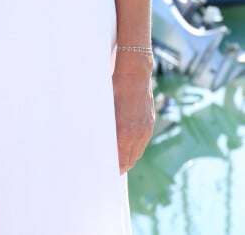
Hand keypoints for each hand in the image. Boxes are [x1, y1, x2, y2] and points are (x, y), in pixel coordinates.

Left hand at [112, 55, 154, 173]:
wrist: (134, 74)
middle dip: (120, 166)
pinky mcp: (150, 124)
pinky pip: (142, 143)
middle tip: (109, 167)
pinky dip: (135, 148)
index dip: (113, 167)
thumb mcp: (106, 109)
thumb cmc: (114, 89)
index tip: (104, 171)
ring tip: (117, 159)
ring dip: (128, 158)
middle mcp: (137, 134)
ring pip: (137, 153)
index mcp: (124, 132)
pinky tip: (127, 145)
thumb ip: (105, 128)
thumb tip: (97, 141)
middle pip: (129, 161)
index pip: (119, 161)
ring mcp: (145, 130)